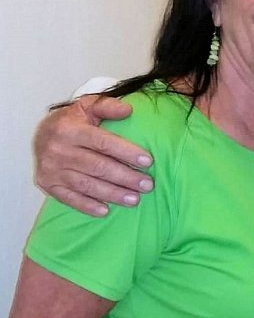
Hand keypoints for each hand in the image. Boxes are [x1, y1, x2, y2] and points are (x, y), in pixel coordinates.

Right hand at [33, 95, 153, 215]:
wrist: (41, 133)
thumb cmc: (73, 120)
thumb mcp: (88, 106)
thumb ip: (108, 106)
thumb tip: (128, 110)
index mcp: (70, 129)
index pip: (103, 143)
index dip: (127, 152)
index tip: (148, 161)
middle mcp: (58, 150)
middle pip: (97, 167)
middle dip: (125, 177)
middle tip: (147, 185)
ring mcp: (51, 169)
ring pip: (86, 185)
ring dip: (112, 194)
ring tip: (134, 199)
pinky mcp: (47, 184)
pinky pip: (69, 198)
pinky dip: (88, 206)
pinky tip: (106, 211)